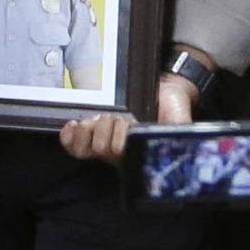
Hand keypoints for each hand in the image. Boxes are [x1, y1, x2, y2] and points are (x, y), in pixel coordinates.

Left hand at [60, 68, 196, 161]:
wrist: (166, 89)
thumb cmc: (174, 109)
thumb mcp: (180, 123)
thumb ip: (177, 134)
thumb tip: (176, 143)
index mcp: (136, 153)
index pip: (118, 161)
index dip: (118, 146)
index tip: (127, 132)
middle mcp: (118, 149)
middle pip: (98, 149)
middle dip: (109, 131)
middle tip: (121, 119)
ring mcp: (103, 138)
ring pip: (84, 145)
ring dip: (93, 127)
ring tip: (105, 116)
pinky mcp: (92, 127)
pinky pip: (72, 141)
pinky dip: (69, 135)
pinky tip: (73, 125)